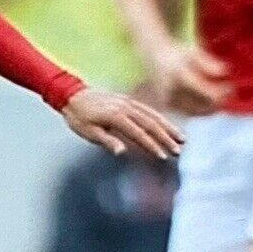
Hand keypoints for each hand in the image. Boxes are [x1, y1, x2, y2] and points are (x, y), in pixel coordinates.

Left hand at [61, 87, 183, 159]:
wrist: (70, 95)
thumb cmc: (78, 117)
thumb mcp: (88, 132)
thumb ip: (107, 141)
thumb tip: (123, 152)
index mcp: (115, 116)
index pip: (138, 133)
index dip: (151, 146)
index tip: (163, 156)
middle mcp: (124, 107)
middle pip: (150, 123)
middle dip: (166, 137)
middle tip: (178, 150)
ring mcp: (127, 101)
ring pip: (152, 114)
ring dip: (168, 126)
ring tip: (181, 138)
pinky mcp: (127, 99)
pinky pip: (147, 108)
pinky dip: (160, 117)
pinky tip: (167, 126)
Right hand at [149, 43, 231, 115]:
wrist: (153, 57)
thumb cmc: (178, 54)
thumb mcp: (194, 53)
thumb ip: (209, 63)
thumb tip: (225, 73)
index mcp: (179, 76)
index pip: (207, 93)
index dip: (223, 92)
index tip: (232, 85)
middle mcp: (172, 91)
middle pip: (203, 105)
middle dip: (220, 101)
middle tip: (231, 93)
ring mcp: (168, 100)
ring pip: (197, 112)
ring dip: (212, 107)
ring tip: (222, 97)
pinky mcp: (168, 106)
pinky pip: (190, 113)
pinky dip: (202, 110)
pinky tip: (209, 102)